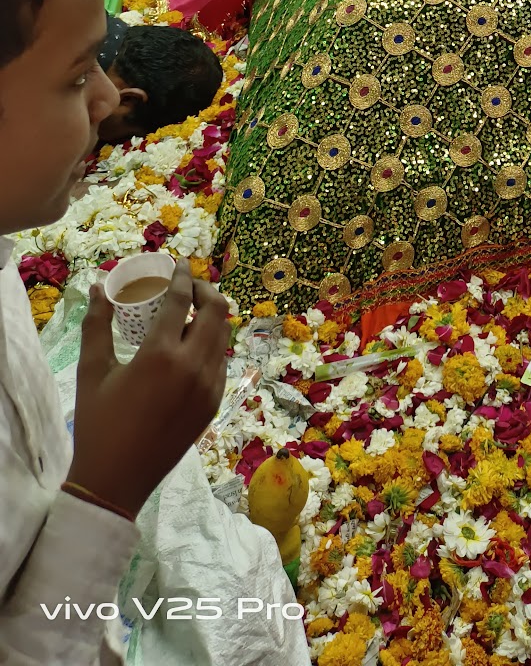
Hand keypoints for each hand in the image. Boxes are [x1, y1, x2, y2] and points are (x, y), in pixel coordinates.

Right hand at [70, 260, 228, 517]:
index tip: (181, 263)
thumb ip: (98, 325)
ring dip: (211, 318)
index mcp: (162, 355)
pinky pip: (221, 361)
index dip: (183, 276)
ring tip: (189, 315)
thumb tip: (97, 287)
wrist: (116, 481)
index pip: (182, 300)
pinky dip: (211, 345)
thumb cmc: (99, 424)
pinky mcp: (214, 404)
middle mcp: (194, 367)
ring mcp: (210, 387)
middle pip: (218, 311)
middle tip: (187, 288)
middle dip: (205, 291)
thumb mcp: (93, 372)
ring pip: (223, 336)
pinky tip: (191, 348)